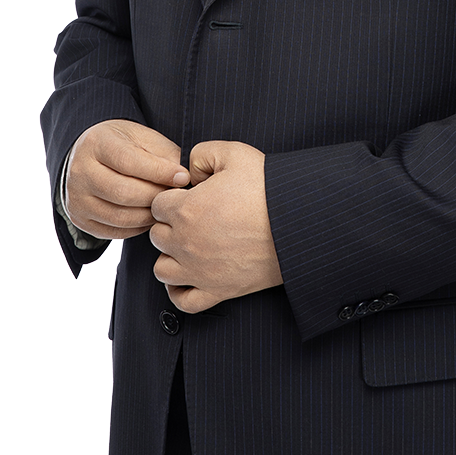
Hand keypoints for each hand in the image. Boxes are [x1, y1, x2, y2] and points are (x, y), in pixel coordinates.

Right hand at [66, 119, 188, 239]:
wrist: (89, 157)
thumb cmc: (123, 145)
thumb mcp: (141, 138)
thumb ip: (163, 153)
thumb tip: (183, 177)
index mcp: (96, 143)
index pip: (128, 161)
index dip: (159, 172)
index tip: (183, 177)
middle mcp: (80, 171)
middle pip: (124, 192)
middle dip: (156, 196)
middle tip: (176, 196)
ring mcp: (77, 198)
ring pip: (120, 216)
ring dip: (149, 215)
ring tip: (165, 206)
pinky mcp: (80, 219)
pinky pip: (115, 231)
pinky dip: (138, 227)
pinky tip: (149, 215)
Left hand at [150, 141, 282, 312]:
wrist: (298, 222)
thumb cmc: (269, 188)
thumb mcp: (234, 153)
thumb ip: (201, 154)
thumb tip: (188, 171)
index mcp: (185, 210)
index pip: (157, 205)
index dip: (172, 198)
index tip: (189, 197)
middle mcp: (186, 243)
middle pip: (158, 236)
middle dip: (171, 225)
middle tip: (194, 219)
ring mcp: (200, 271)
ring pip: (162, 269)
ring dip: (171, 257)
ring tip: (189, 246)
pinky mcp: (218, 291)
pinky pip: (183, 301)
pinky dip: (180, 291)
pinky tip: (189, 277)